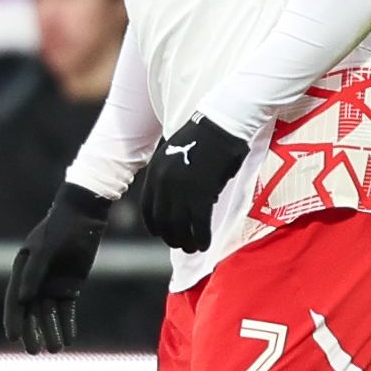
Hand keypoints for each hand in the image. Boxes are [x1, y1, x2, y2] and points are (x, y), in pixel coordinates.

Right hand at [4, 182, 110, 354]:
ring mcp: (52, 284)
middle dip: (32, 332)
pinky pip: (66, 309)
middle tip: (33, 352)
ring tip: (54, 350)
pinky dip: (67, 324)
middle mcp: (35, 280)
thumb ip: (35, 273)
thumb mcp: (46, 249)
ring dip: (51, 331)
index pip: (15, 299)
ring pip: (49, 313)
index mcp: (23, 269)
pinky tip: (68, 339)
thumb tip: (23, 299)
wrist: (84, 217)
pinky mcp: (70, 286)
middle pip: (31, 311)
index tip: (13, 338)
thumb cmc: (61, 229)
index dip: (13, 319)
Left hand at [141, 113, 250, 253]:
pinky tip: (205, 244)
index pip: (148, 209)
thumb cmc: (205, 136)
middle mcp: (163, 183)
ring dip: (186, 242)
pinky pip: (199, 224)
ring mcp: (181, 190)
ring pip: (179, 227)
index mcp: (155, 172)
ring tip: (194, 247)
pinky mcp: (202, 194)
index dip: (155, 226)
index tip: (163, 234)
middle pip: (163, 222)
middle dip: (172, 237)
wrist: (222, 123)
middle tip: (182, 244)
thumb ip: (170, 176)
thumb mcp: (176, 154)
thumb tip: (176, 199)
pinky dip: (201, 237)